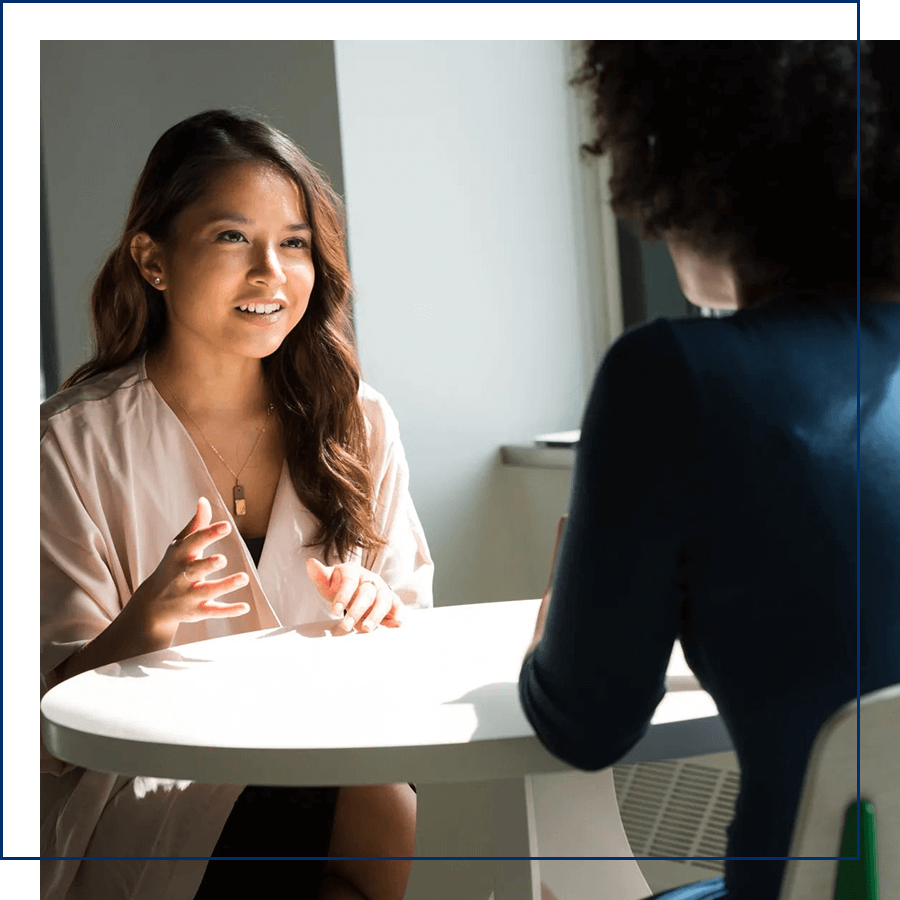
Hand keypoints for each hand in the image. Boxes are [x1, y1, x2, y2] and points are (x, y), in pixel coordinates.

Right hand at [131, 497, 250, 636]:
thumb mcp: (180, 545)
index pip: (194, 542)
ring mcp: (189, 595)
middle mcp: (182, 576)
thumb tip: (204, 500)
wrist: (151, 604)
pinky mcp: (196, 612)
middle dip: (208, 564)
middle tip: (222, 559)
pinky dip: (229, 610)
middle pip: (195, 569)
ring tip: (244, 578)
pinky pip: (213, 612)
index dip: (209, 533)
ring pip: (207, 591)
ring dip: (225, 585)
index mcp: (180, 556)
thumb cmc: (172, 567)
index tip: (226, 526)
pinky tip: (245, 607)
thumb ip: (196, 524)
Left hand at [306, 558, 403, 632]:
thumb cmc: (340, 585)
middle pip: (366, 593)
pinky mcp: (392, 601)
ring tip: (365, 629)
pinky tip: (395, 624)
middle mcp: (370, 579)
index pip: (349, 582)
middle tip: (346, 626)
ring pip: (383, 600)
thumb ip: (319, 575)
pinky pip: (397, 606)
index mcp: (353, 571)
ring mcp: (382, 589)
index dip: (342, 596)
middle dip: (356, 611)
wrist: (356, 586)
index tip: (334, 611)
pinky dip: (397, 615)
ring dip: (375, 615)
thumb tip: (310, 563)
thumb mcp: (328, 580)